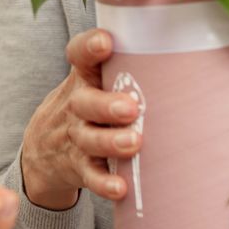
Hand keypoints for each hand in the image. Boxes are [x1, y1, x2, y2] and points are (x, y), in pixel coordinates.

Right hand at [19, 27, 138, 209]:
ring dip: (110, 141)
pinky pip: (90, 175)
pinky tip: (120, 187)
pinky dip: (104, 183)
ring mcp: (76, 137)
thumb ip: (125, 66)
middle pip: (85, 102)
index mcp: (83, 78)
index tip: (105, 42)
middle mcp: (77, 105)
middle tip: (130, 107)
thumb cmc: (87, 105)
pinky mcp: (78, 166)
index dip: (89, 47)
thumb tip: (186, 51)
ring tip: (133, 143)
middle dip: (106, 105)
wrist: (43, 149)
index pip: (79, 56)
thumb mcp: (93, 81)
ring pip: (89, 139)